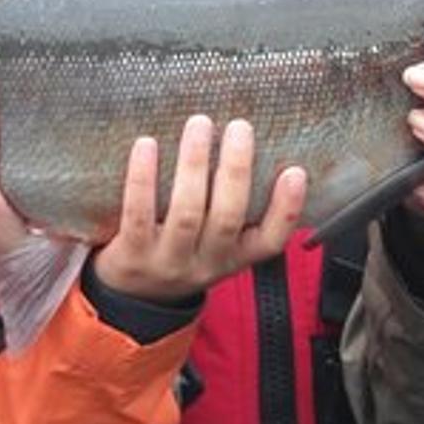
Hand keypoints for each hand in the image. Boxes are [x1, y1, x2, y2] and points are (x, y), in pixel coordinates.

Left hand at [91, 116, 307, 301]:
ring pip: (186, 214)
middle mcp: (204, 264)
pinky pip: (139, 215)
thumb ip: (233, 207)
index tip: (296, 172)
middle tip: (240, 127)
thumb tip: (254, 145)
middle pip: (227, 219)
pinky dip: (143, 179)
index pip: (270, 241)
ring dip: (193, 165)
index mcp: (233, 258)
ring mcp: (167, 263)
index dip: (286, 209)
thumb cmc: (179, 252)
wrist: (128, 298)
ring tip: (199, 125)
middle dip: (236, 170)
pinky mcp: (130, 257)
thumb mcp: (215, 244)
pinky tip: (146, 145)